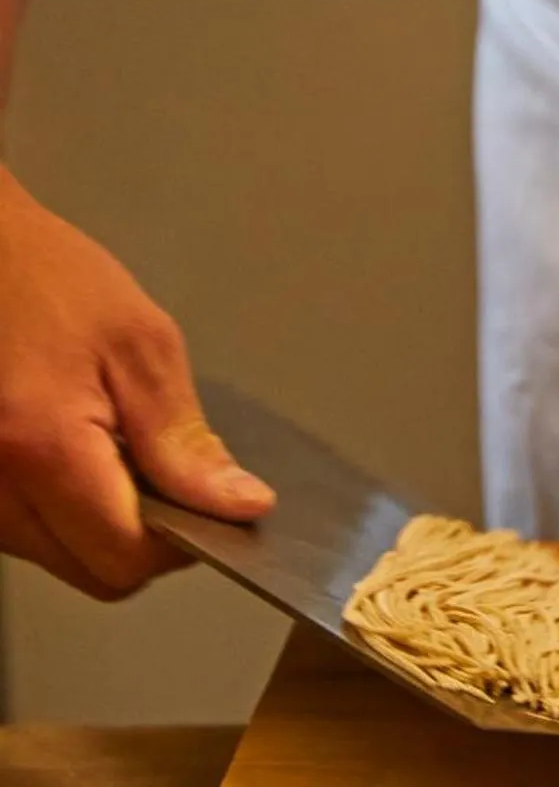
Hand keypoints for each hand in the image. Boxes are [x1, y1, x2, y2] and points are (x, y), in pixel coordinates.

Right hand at [0, 165, 274, 598]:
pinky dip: (63, 509)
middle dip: (142, 537)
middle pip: (89, 572)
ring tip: (112, 444)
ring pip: (57, 558)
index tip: (210, 505)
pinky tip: (77, 450)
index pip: (124, 559)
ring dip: (100, 524)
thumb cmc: (46, 281)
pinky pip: (26, 532)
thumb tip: (238, 506)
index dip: (180, 542)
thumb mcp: (141, 346)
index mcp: (40, 449)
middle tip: (166, 470)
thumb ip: (186, 440)